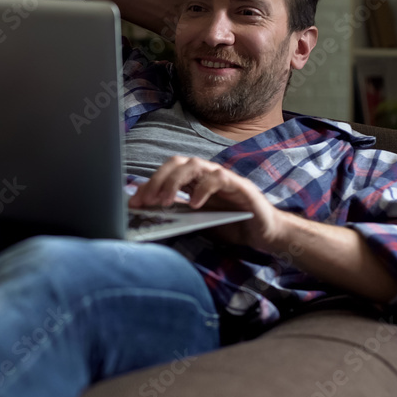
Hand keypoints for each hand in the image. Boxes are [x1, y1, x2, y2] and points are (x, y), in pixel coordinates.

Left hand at [127, 156, 285, 250]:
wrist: (263, 232)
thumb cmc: (230, 225)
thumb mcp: (197, 221)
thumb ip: (177, 214)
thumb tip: (147, 215)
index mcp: (193, 182)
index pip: (165, 174)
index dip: (147, 185)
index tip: (133, 202)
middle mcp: (205, 175)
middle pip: (176, 163)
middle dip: (157, 180)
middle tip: (147, 200)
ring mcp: (222, 177)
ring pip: (194, 165)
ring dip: (175, 182)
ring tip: (166, 201)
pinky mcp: (239, 185)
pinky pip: (218, 178)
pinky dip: (203, 188)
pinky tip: (195, 205)